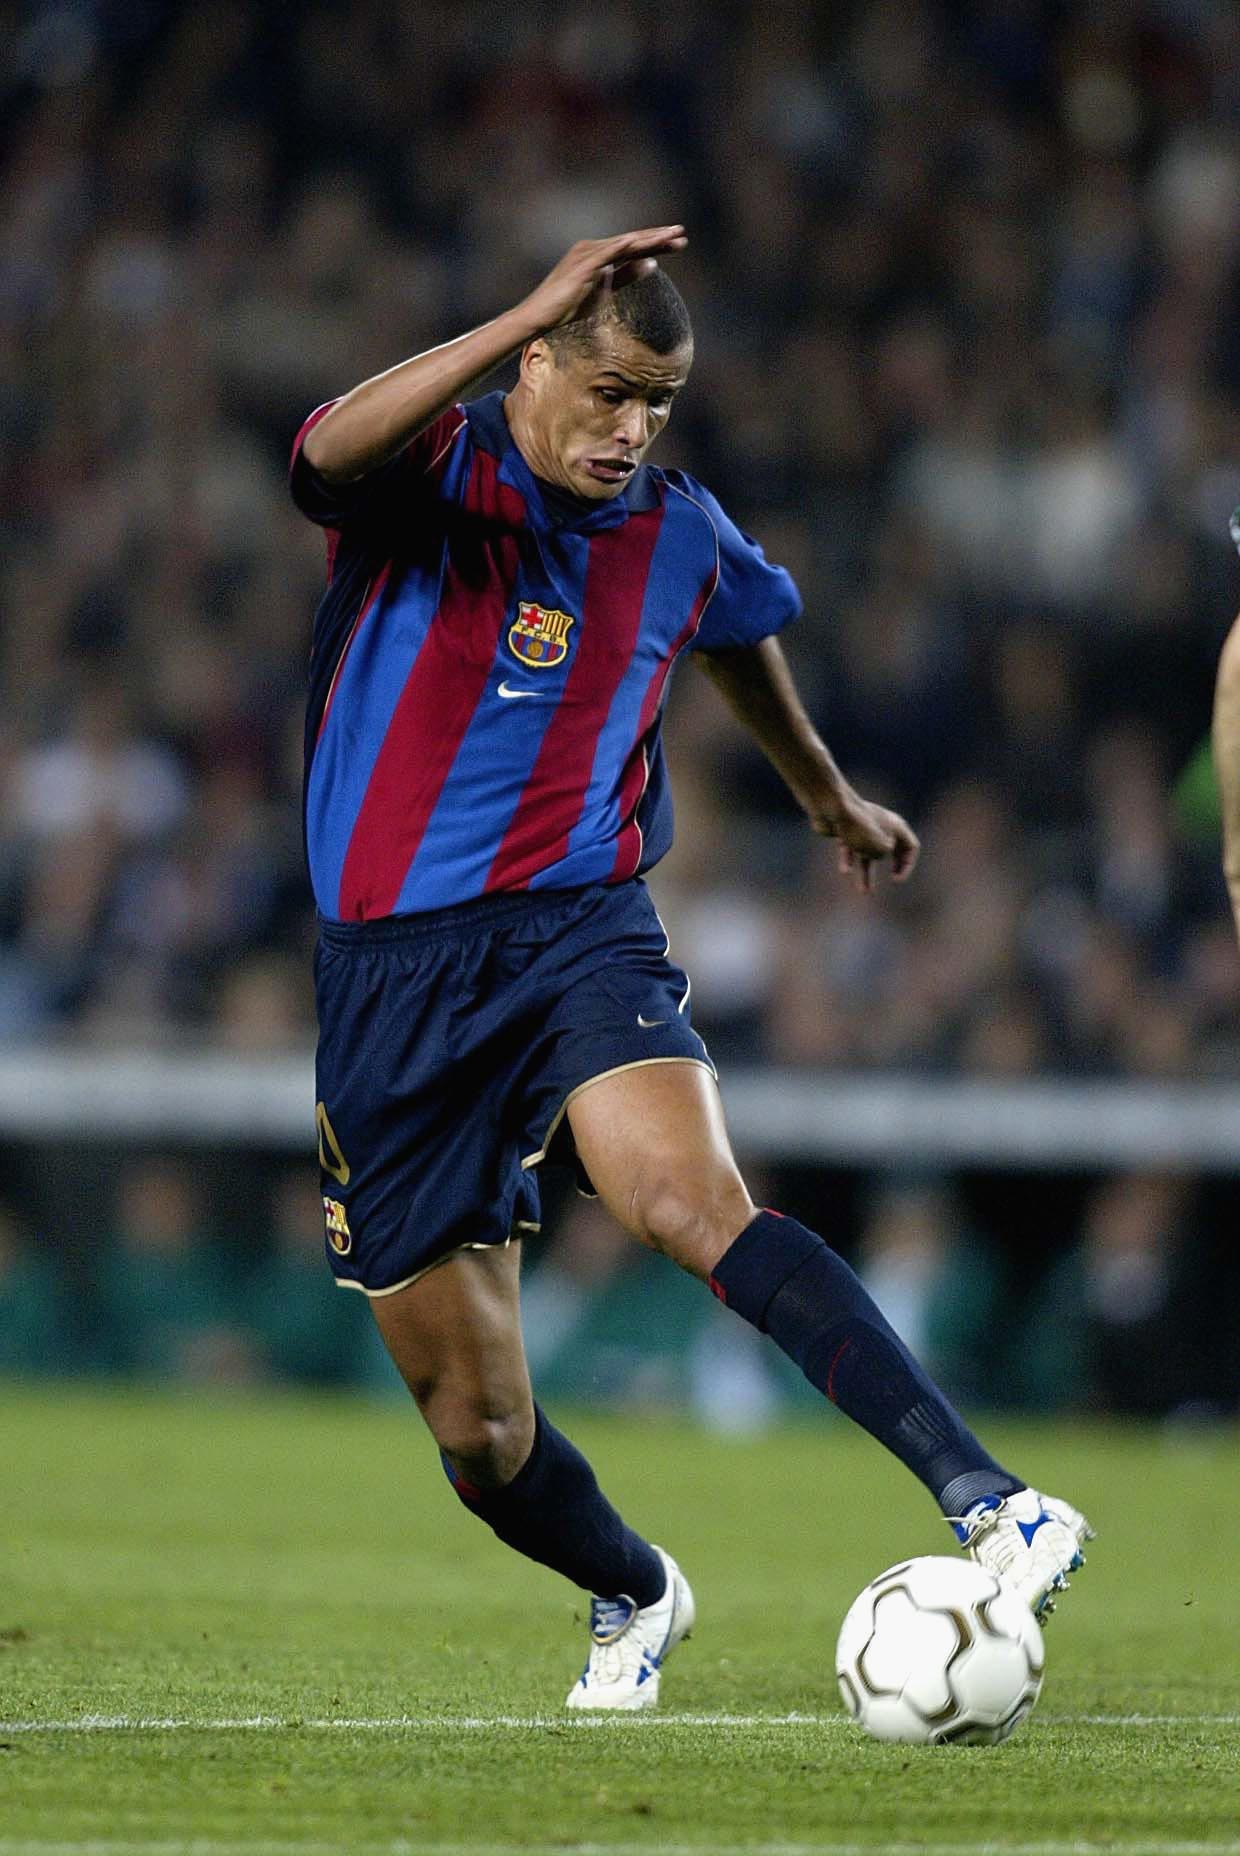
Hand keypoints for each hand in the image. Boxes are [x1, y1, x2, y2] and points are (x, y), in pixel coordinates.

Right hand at [518, 227, 687, 334]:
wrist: (541, 316)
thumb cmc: (569, 306)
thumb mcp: (605, 291)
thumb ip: (627, 276)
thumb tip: (652, 264)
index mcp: (601, 253)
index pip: (634, 247)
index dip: (657, 244)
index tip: (680, 244)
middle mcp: (594, 247)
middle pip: (632, 241)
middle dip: (658, 238)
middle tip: (682, 234)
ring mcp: (587, 254)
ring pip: (624, 243)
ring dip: (648, 240)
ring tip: (670, 237)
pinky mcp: (581, 265)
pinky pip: (606, 253)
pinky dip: (622, 246)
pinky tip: (638, 242)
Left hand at [809, 790, 919, 892]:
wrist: (830, 807)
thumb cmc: (857, 826)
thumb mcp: (878, 847)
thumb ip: (882, 854)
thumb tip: (874, 855)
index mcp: (896, 826)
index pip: (911, 847)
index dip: (906, 865)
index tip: (895, 879)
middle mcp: (882, 826)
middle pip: (893, 849)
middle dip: (893, 867)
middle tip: (894, 879)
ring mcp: (863, 828)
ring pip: (868, 854)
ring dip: (866, 873)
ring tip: (863, 893)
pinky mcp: (846, 830)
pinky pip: (850, 849)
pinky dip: (848, 860)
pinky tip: (845, 871)